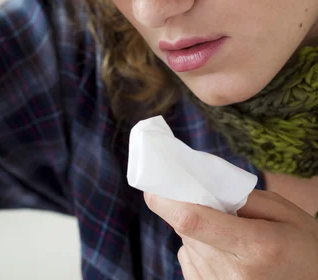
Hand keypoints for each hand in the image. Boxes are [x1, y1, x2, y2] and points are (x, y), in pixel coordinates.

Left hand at [144, 188, 317, 278]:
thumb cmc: (303, 247)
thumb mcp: (284, 212)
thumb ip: (242, 197)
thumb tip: (201, 185)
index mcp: (255, 247)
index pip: (193, 221)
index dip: (167, 200)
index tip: (153, 184)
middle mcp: (232, 274)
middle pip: (186, 230)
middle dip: (189, 208)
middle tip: (211, 202)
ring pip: (186, 244)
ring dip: (197, 230)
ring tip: (230, 236)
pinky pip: (189, 260)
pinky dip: (199, 248)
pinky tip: (226, 254)